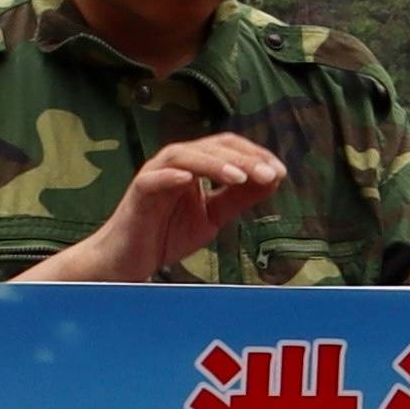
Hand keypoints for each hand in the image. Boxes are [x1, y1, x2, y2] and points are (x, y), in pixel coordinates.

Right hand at [74, 135, 284, 278]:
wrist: (129, 261)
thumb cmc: (167, 235)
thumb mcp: (213, 216)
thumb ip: (238, 197)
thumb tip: (273, 178)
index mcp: (195, 166)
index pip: (228, 148)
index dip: (255, 155)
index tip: (280, 172)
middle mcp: (175, 164)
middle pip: (212, 147)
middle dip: (244, 159)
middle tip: (270, 174)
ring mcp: (154, 175)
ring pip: (184, 156)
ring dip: (214, 164)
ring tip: (240, 177)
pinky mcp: (137, 193)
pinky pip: (152, 180)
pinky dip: (170, 177)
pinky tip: (190, 180)